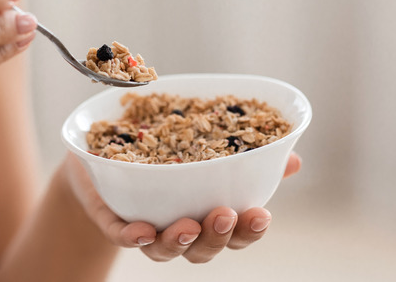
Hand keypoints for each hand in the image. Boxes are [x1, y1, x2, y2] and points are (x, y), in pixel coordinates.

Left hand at [61, 151, 301, 262]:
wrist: (104, 153)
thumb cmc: (166, 155)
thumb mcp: (207, 146)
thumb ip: (246, 155)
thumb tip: (291, 157)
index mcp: (208, 216)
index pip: (235, 234)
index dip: (249, 230)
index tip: (263, 214)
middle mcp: (180, 230)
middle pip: (203, 249)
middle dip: (217, 236)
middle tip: (225, 215)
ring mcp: (146, 228)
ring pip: (163, 249)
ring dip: (178, 240)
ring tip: (188, 225)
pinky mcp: (112, 219)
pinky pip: (120, 235)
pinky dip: (131, 236)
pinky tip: (141, 230)